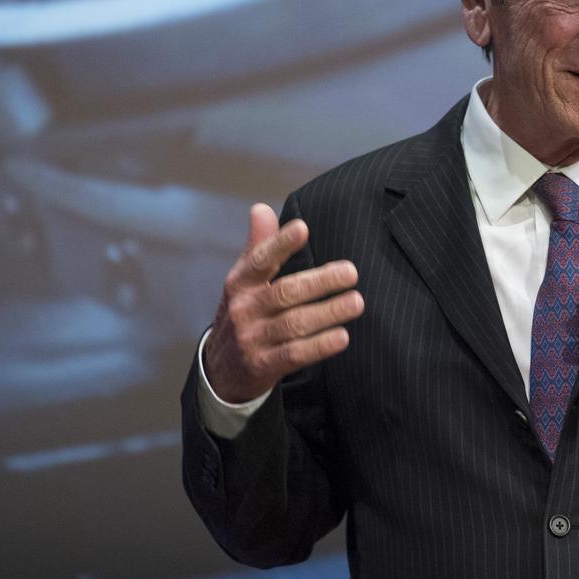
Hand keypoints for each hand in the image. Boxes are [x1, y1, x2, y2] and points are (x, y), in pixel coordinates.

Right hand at [203, 203, 363, 402]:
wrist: (221, 370)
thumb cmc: (243, 313)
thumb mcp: (243, 280)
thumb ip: (259, 245)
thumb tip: (262, 208)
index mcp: (240, 283)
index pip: (260, 260)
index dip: (280, 244)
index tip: (303, 228)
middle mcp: (244, 309)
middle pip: (285, 293)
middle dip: (320, 282)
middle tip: (351, 272)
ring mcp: (252, 339)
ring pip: (294, 324)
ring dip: (328, 313)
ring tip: (356, 302)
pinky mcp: (263, 366)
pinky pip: (294, 354)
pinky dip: (319, 346)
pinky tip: (342, 337)